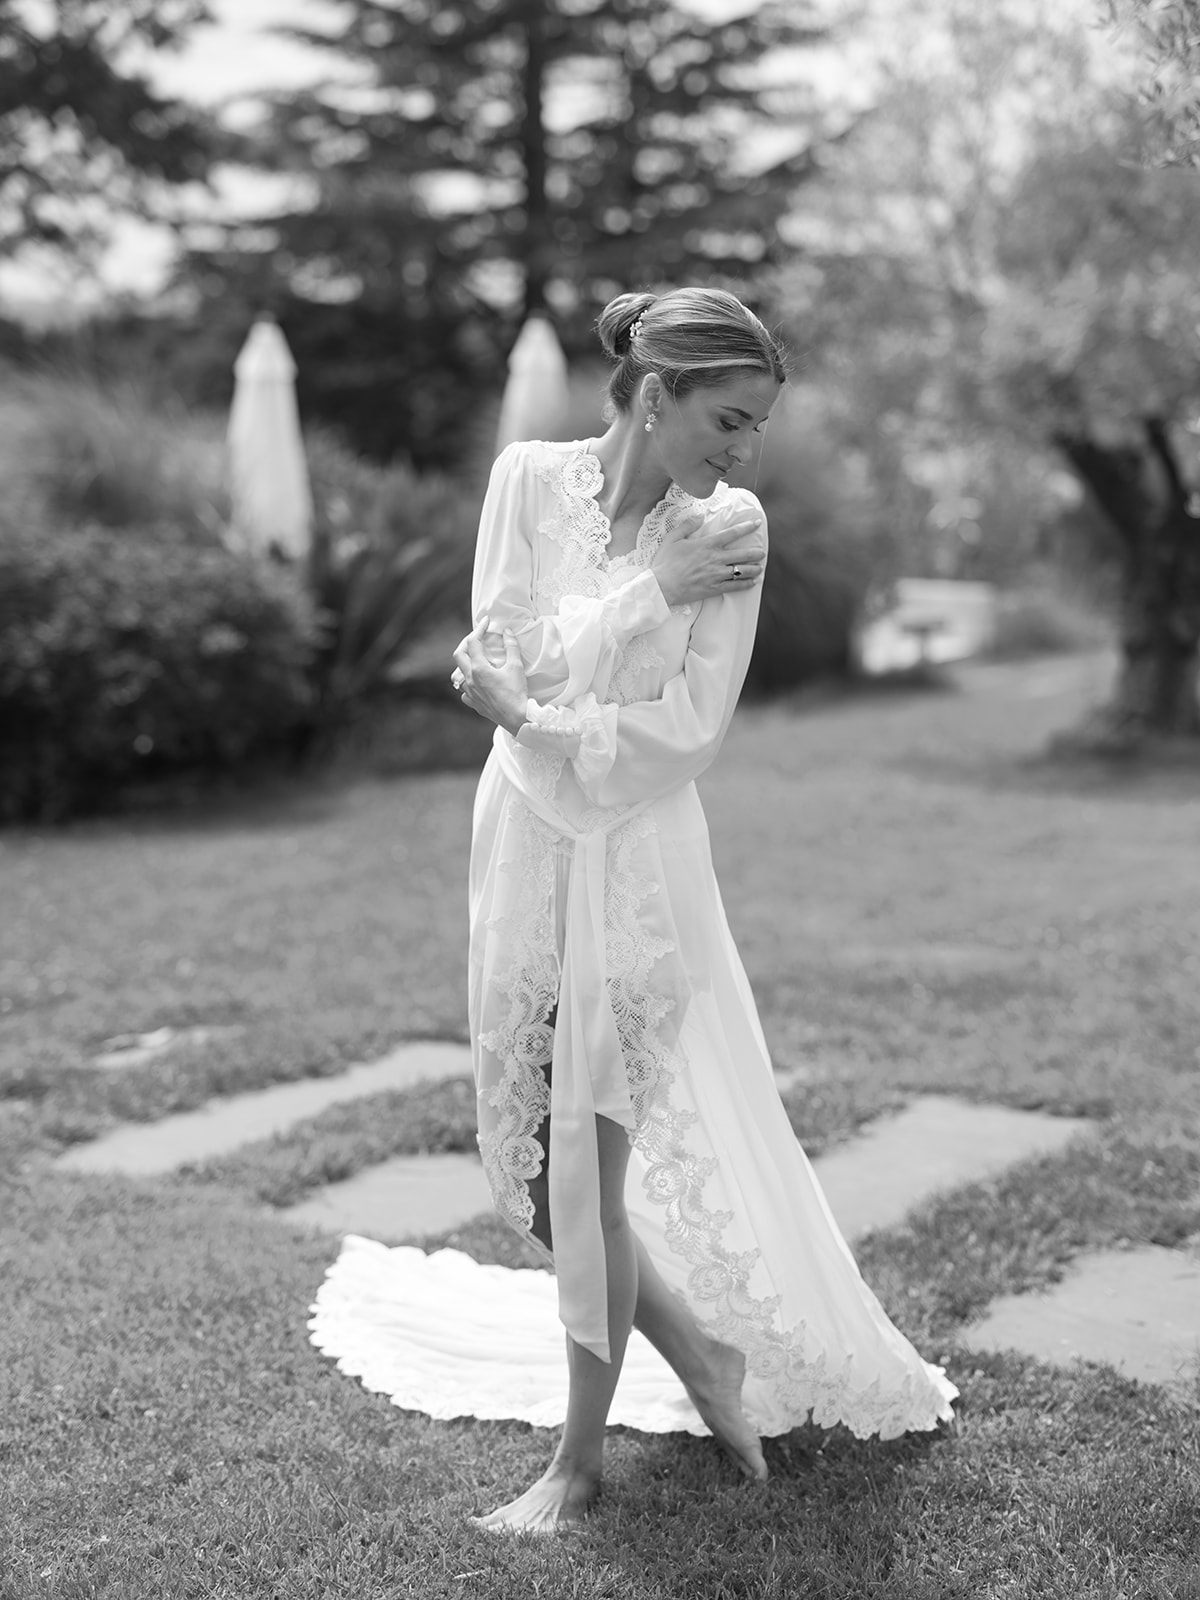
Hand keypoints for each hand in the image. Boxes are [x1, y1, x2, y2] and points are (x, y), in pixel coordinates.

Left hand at [451, 618, 527, 733]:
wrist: (516, 718)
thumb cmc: (516, 692)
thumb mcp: (516, 667)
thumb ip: (511, 647)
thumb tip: (507, 632)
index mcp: (479, 668)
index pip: (473, 642)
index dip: (479, 629)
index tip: (487, 622)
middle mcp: (470, 679)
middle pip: (459, 655)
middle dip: (466, 643)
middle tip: (477, 638)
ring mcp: (470, 693)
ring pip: (459, 674)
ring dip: (466, 664)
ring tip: (476, 661)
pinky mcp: (474, 703)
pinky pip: (465, 692)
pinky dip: (468, 685)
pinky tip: (477, 684)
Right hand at [651, 504, 765, 607]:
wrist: (661, 587)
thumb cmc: (665, 563)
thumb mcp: (673, 539)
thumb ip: (687, 525)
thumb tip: (699, 516)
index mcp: (707, 545)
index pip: (732, 533)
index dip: (746, 527)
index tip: (756, 523)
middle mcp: (715, 559)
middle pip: (742, 555)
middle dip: (755, 553)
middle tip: (762, 553)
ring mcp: (716, 575)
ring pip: (741, 571)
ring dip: (753, 569)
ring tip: (759, 568)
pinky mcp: (714, 589)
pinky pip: (734, 586)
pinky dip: (745, 584)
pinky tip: (752, 583)